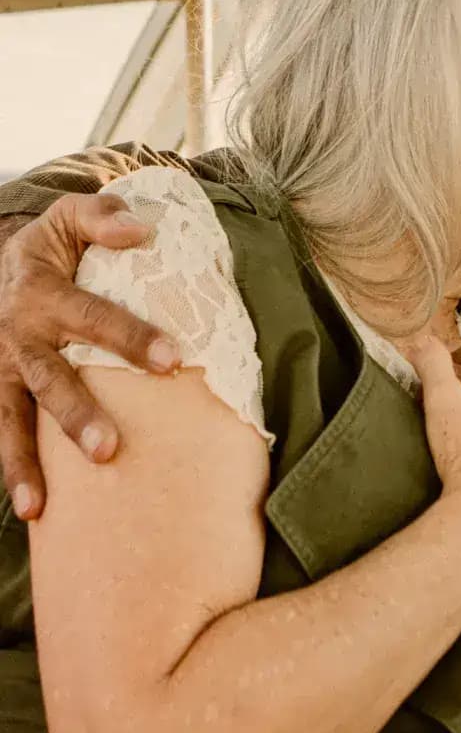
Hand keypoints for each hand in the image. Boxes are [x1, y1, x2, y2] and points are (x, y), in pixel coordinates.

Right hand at [0, 194, 179, 517]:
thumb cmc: (50, 247)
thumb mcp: (67, 219)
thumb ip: (103, 218)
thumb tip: (142, 231)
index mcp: (42, 293)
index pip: (93, 317)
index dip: (131, 337)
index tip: (172, 360)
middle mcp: (17, 337)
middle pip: (49, 381)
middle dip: (76, 416)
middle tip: (109, 451)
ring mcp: (0, 370)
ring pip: (10, 419)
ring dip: (22, 464)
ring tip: (35, 508)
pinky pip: (1, 433)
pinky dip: (11, 471)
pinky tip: (31, 514)